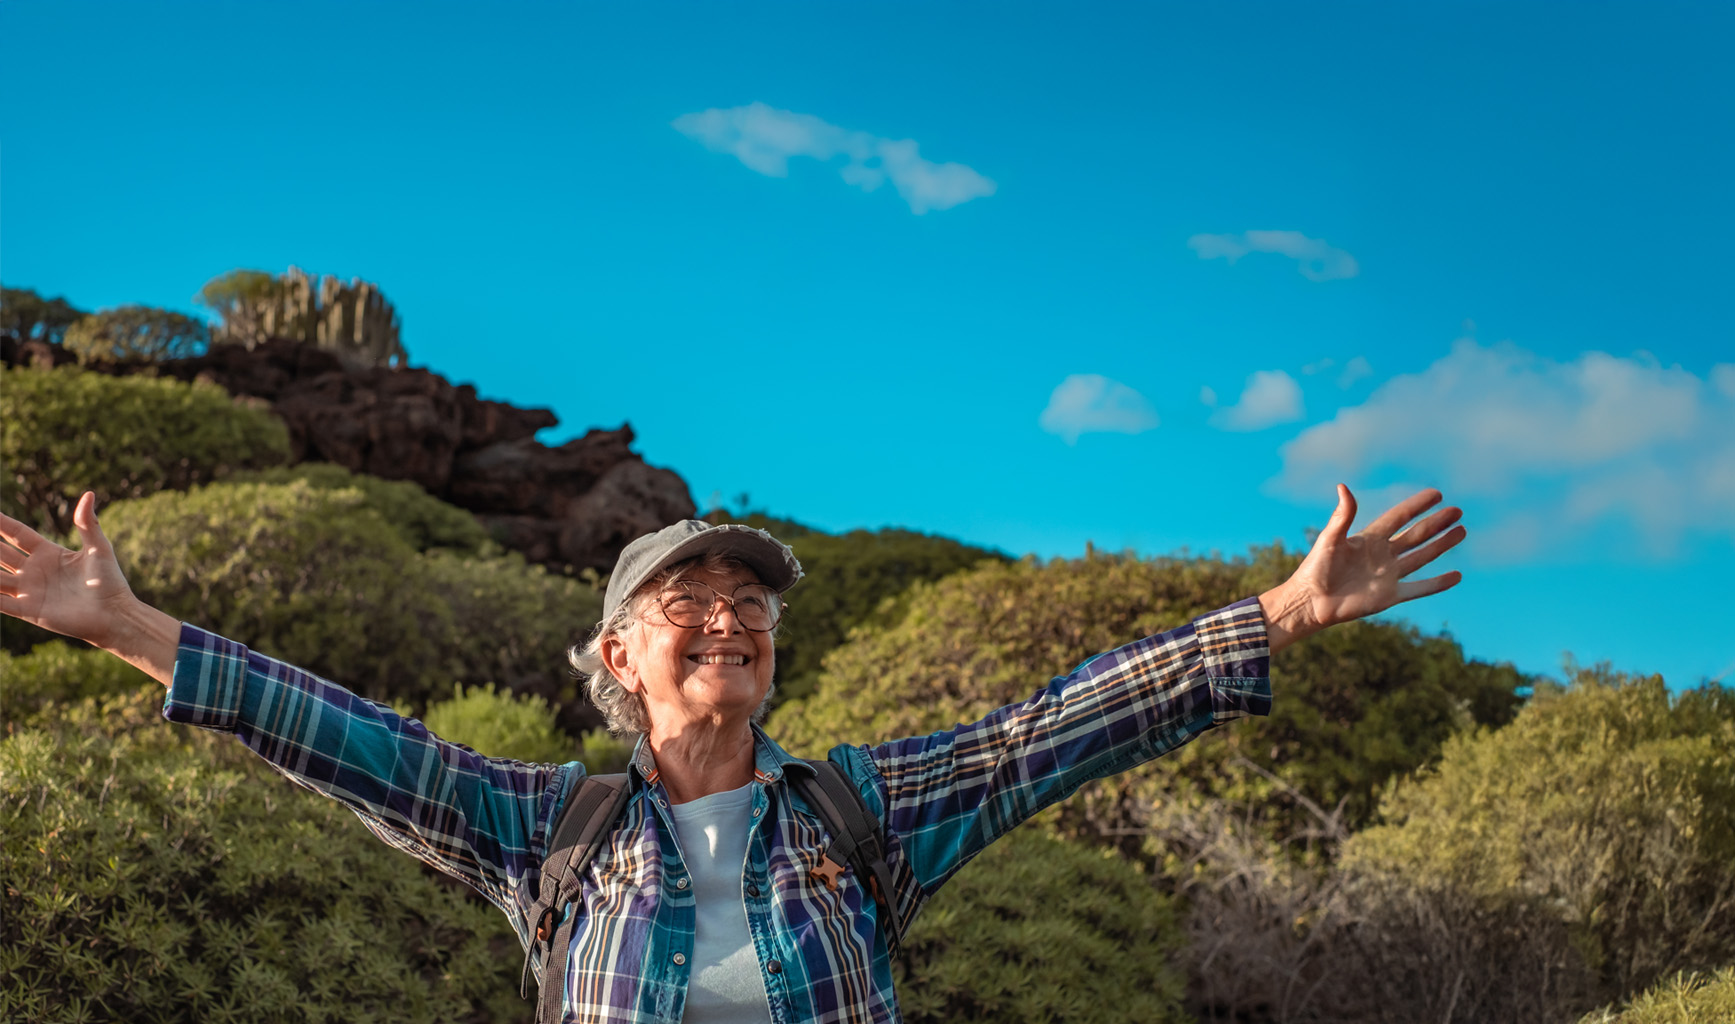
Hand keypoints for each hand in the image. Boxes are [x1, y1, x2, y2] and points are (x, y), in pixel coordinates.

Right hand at [0, 491, 178, 682]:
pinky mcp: (28, 610)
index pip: (16, 534)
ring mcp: (29, 590)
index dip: (1, 523)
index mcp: (48, 553)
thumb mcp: (98, 548)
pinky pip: (0, 602)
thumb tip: (88, 494)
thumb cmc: (110, 581)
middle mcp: (34, 571)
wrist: (114, 614)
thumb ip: (88, 523)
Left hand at [1259, 485, 1465, 653]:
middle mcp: (1382, 554)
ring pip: (1422, 557)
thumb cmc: (1316, 569)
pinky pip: (1419, 588)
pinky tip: (1457, 576)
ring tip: (1461, 531)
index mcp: (1369, 538)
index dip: (1417, 506)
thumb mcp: (1330, 539)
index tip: (1437, 494)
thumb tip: (1343, 486)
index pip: (1399, 517)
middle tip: (1457, 511)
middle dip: (1436, 523)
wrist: (1311, 602)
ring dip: (1442, 545)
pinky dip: (1438, 583)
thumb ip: (1342, 515)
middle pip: (1416, 535)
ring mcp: (1389, 575)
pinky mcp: (1391, 596)